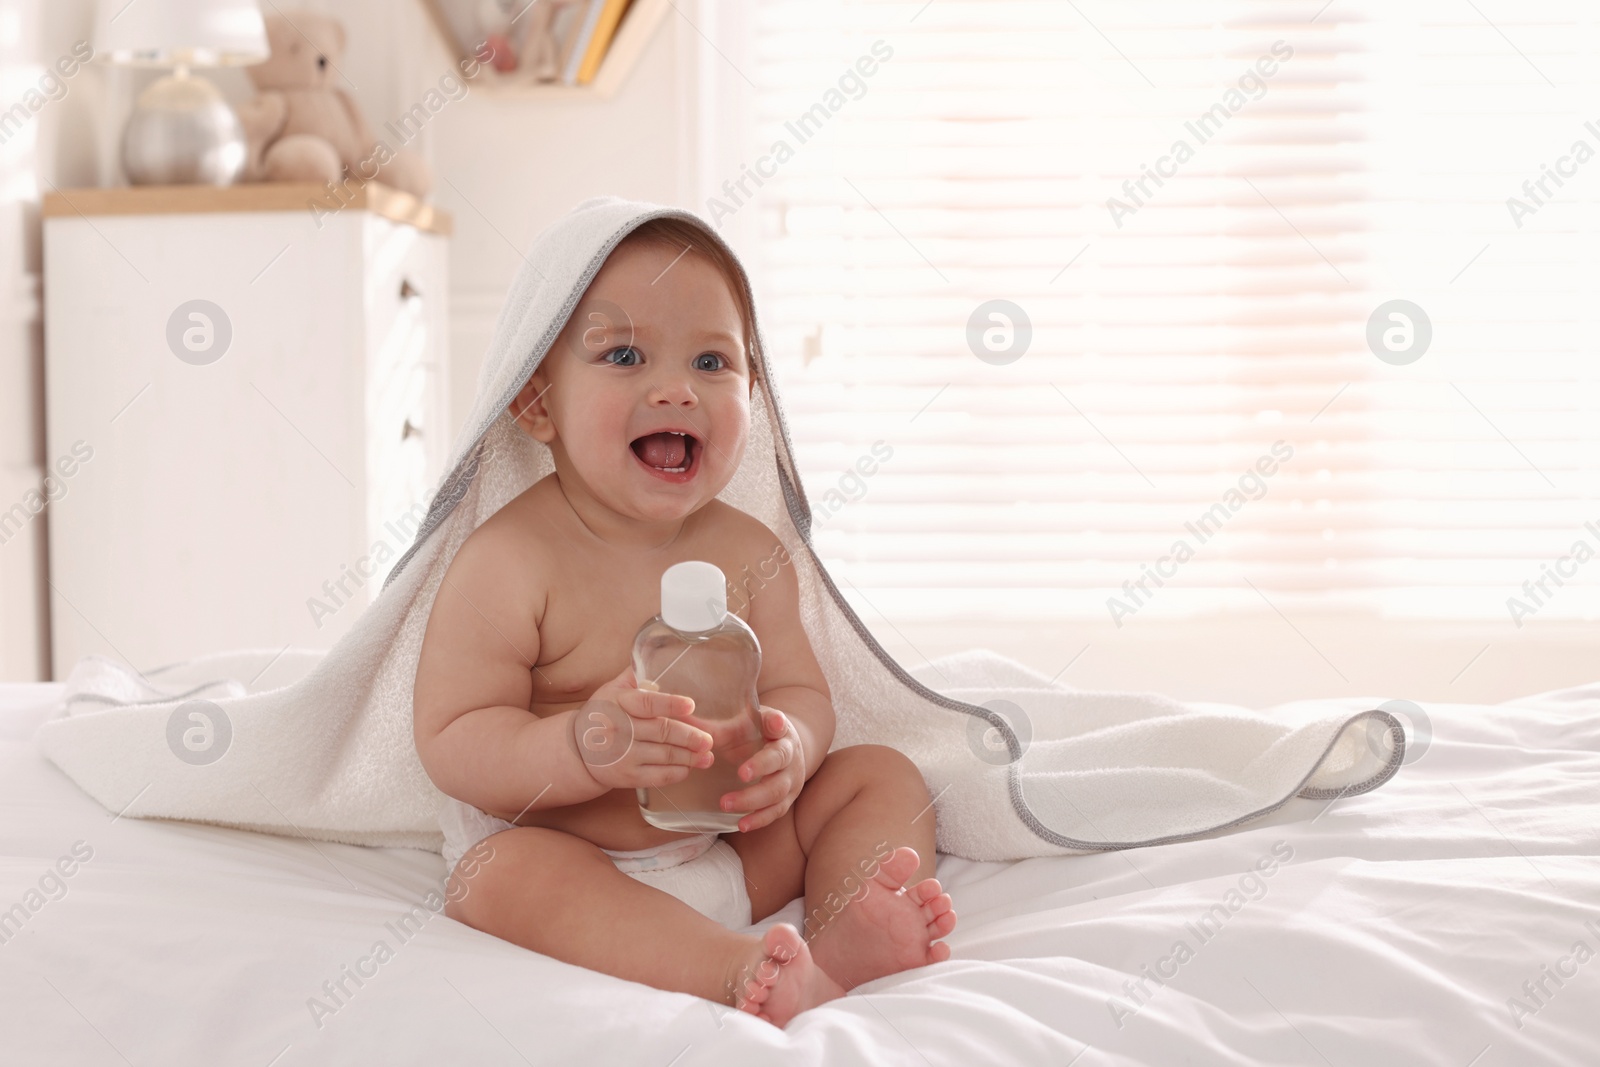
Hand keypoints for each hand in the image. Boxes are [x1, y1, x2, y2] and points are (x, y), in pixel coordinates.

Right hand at [572, 664, 714, 790]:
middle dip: (689, 737)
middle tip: (707, 740)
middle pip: (662, 732)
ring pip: (664, 756)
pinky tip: (688, 767)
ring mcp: (624, 755)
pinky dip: (677, 772)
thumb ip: (633, 676)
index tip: (690, 705)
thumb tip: (653, 655)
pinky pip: (658, 776)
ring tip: (706, 755)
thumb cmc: (602, 715)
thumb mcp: (611, 690)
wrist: (578, 751)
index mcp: (620, 703)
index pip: (647, 703)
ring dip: (689, 757)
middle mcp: (621, 730)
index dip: (670, 704)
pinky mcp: (627, 777)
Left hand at [721, 706, 804, 832]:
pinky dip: (760, 819)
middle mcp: (790, 753)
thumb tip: (681, 721)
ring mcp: (791, 777)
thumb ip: (716, 728)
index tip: (773, 723)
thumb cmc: (758, 735)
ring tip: (726, 804)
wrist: (785, 749)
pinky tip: (742, 824)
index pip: (779, 723)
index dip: (776, 723)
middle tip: (741, 774)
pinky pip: (777, 811)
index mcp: (778, 729)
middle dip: (761, 766)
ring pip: (777, 790)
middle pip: (779, 759)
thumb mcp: (742, 726)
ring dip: (753, 799)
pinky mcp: (788, 798)